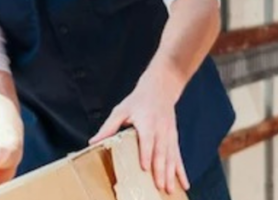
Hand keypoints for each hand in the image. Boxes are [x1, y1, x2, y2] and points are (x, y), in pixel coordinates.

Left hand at [89, 74, 188, 193]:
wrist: (161, 87)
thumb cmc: (138, 100)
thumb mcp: (121, 110)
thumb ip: (109, 127)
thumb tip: (93, 142)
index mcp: (147, 122)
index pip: (147, 140)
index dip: (147, 154)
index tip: (145, 168)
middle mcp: (161, 129)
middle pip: (162, 152)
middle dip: (161, 171)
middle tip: (159, 187)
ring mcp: (169, 134)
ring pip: (172, 156)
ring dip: (171, 174)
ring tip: (169, 190)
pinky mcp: (174, 138)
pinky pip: (178, 156)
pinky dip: (181, 171)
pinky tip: (185, 183)